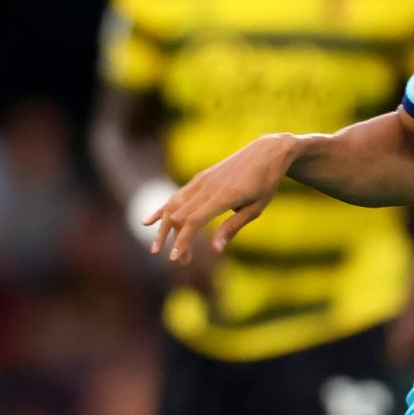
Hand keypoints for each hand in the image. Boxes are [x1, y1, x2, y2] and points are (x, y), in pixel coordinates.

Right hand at [147, 136, 297, 263]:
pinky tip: (148, 221)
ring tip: (157, 247)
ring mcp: (200, 181)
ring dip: (164, 228)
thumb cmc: (265, 183)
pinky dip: (162, 209)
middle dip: (176, 241)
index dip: (182, 240)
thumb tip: (215, 250)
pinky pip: (177, 195)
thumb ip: (232, 227)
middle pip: (180, 216)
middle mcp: (207, 187)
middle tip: (180, 261)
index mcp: (223, 196)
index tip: (175, 258)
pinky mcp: (199, 178)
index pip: (194, 221)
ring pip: (173, 206)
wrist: (266, 153)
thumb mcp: (255, 208)